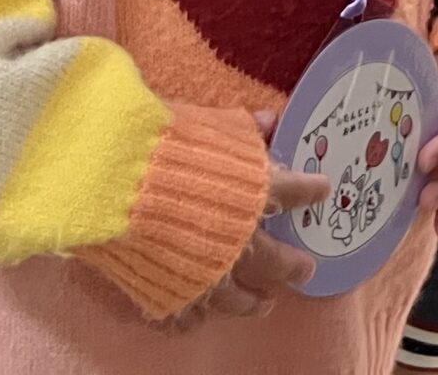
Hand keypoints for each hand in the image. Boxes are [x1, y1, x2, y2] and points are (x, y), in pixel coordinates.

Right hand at [176, 116, 324, 325]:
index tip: (322, 190)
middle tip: (305, 271)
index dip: (310, 191)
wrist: (115, 184)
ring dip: (253, 303)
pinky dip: (193, 318)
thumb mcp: (211, 124)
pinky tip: (199, 318)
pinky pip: (186, 316)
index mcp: (255, 195)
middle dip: (292, 266)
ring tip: (265, 305)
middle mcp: (237, 241)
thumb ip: (243, 130)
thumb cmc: (168, 145)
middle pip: (274, 261)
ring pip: (236, 299)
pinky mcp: (168, 293)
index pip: (294, 192)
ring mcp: (204, 273)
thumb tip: (271, 119)